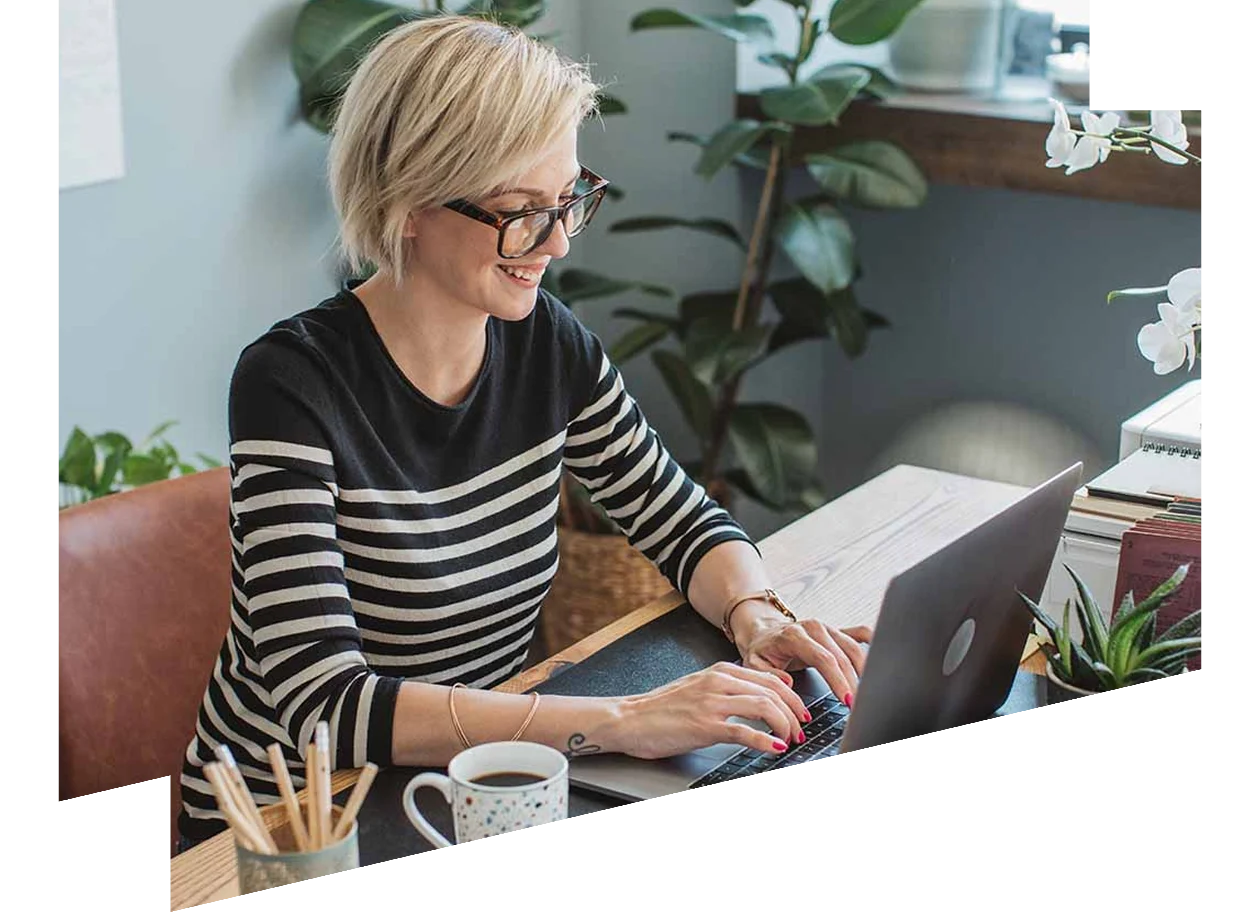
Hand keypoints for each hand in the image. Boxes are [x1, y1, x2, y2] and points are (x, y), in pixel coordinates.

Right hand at [610, 662, 810, 759]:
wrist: (630, 718)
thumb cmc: (662, 708)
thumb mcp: (701, 687)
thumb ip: (731, 687)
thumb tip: (765, 693)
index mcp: (720, 671)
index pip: (771, 679)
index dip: (793, 698)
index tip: (801, 713)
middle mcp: (719, 682)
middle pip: (773, 692)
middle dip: (795, 713)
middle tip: (801, 730)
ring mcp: (712, 703)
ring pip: (764, 707)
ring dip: (785, 726)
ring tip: (790, 741)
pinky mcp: (704, 726)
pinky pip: (744, 732)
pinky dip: (765, 741)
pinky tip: (775, 749)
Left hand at [734, 605, 872, 706]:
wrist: (763, 631)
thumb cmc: (761, 650)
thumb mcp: (755, 665)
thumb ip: (769, 675)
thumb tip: (788, 683)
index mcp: (795, 635)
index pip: (824, 659)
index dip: (838, 680)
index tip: (846, 699)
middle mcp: (815, 628)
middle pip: (842, 657)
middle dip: (853, 683)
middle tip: (859, 705)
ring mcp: (828, 627)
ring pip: (854, 648)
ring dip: (864, 671)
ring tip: (869, 693)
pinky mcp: (837, 630)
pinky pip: (860, 633)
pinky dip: (873, 643)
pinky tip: (881, 657)